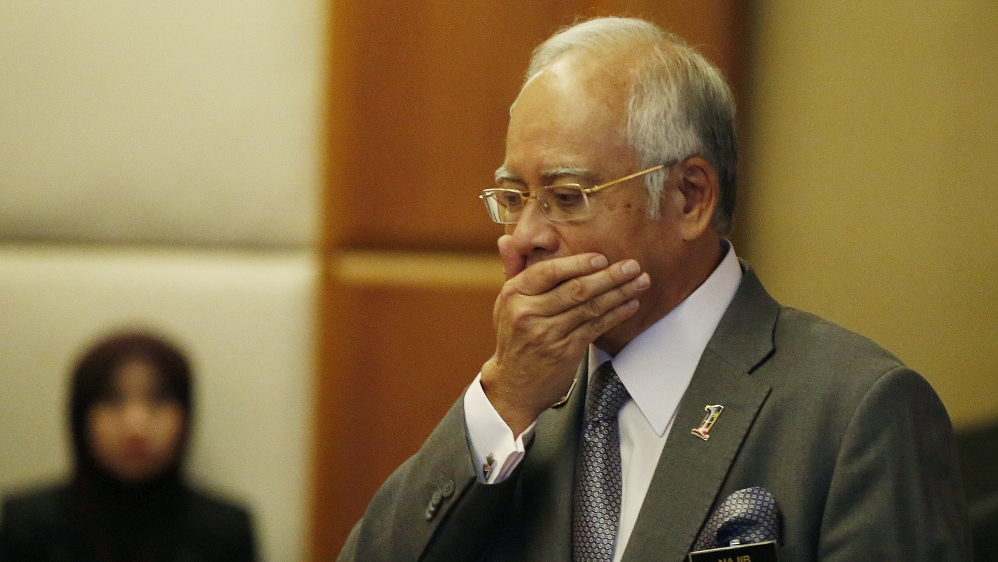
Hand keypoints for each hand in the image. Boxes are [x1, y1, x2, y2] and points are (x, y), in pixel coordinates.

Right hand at [481, 235, 649, 434]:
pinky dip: (615, 315)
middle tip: (632, 266)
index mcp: (514, 294)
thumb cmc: (514, 338)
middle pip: (575, 289)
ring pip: (589, 308)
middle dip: (609, 276)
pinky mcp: (564, 352)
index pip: (548, 272)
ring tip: (639, 282)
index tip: (601, 258)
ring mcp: (547, 334)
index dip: (578, 263)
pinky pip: (595, 328)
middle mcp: (528, 313)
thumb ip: (512, 269)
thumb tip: (506, 239)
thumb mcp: (506, 303)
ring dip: (619, 293)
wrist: (513, 385)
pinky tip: (630, 305)